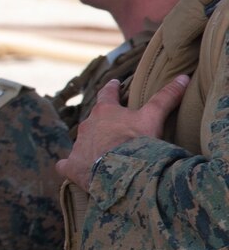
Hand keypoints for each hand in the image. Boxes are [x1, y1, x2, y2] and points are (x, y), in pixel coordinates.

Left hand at [57, 76, 186, 187]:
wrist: (121, 171)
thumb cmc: (136, 141)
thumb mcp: (153, 117)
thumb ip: (165, 98)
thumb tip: (183, 77)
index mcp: (104, 111)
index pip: (107, 94)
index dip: (112, 88)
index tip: (113, 83)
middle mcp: (87, 126)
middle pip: (93, 120)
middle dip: (102, 121)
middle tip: (112, 125)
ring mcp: (78, 146)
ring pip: (83, 141)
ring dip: (92, 144)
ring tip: (103, 152)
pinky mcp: (72, 165)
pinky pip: (67, 164)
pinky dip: (70, 165)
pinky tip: (72, 168)